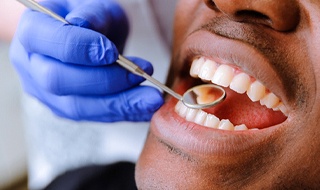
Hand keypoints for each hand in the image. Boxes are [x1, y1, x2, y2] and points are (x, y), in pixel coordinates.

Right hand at [10, 0, 163, 121]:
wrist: (88, 38)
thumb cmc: (91, 18)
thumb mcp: (94, 6)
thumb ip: (91, 14)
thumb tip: (83, 25)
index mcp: (32, 32)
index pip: (47, 42)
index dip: (80, 49)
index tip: (112, 52)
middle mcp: (32, 66)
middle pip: (58, 80)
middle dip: (104, 80)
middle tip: (140, 73)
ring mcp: (46, 93)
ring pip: (78, 107)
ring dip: (120, 104)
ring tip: (152, 99)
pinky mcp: (67, 109)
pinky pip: (94, 117)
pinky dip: (123, 113)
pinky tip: (146, 108)